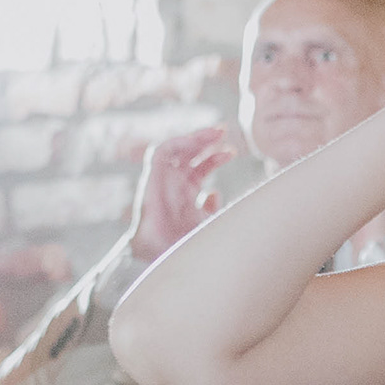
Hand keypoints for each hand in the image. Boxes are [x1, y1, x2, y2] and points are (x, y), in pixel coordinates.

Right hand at [131, 122, 235, 264]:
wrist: (165, 253)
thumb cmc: (186, 243)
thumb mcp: (208, 222)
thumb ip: (213, 208)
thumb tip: (214, 192)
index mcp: (188, 193)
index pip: (201, 167)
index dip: (216, 156)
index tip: (232, 151)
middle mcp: (175, 184)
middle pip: (191, 154)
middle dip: (207, 140)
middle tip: (224, 131)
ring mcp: (164, 180)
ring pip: (177, 149)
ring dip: (194, 137)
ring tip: (214, 132)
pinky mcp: (152, 177)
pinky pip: (160, 152)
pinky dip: (176, 143)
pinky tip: (193, 141)